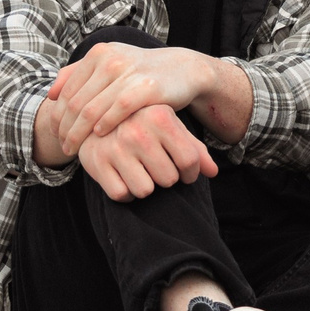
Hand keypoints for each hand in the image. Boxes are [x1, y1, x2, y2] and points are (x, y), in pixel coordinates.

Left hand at [49, 44, 215, 153]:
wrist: (182, 70)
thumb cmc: (140, 72)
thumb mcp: (110, 64)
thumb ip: (78, 74)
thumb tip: (50, 93)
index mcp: (98, 53)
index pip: (66, 90)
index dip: (56, 115)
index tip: (54, 133)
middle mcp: (111, 60)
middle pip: (76, 103)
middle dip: (65, 129)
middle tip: (62, 146)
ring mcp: (129, 72)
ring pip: (92, 110)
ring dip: (79, 134)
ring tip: (74, 149)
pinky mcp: (147, 87)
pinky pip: (117, 111)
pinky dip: (104, 125)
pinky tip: (98, 136)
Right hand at [79, 102, 219, 200]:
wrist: (95, 115)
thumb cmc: (142, 123)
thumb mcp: (170, 127)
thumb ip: (194, 148)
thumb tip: (214, 172)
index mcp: (160, 117)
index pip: (190, 160)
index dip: (191, 173)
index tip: (185, 173)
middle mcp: (138, 131)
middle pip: (168, 179)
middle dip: (166, 178)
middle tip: (157, 167)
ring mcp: (115, 147)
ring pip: (145, 190)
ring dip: (146, 186)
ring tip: (140, 171)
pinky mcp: (97, 163)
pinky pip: (121, 194)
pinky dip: (125, 192)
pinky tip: (124, 177)